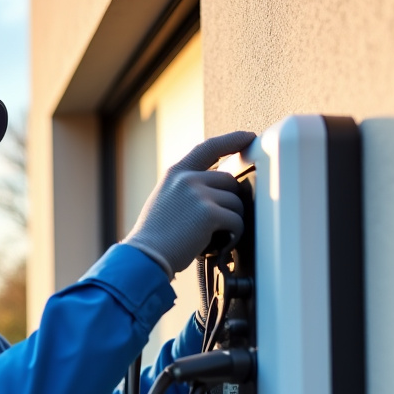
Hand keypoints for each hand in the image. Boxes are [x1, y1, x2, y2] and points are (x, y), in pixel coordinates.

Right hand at [122, 131, 255, 277]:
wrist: (145, 256)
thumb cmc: (155, 237)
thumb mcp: (165, 200)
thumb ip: (187, 189)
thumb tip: (215, 192)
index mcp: (176, 173)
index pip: (209, 148)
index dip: (231, 140)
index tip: (248, 136)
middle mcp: (187, 179)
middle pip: (229, 181)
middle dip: (231, 201)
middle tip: (222, 221)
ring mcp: (198, 194)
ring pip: (235, 202)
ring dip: (232, 221)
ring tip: (215, 236)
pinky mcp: (209, 213)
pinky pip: (236, 220)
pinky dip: (234, 235)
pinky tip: (221, 243)